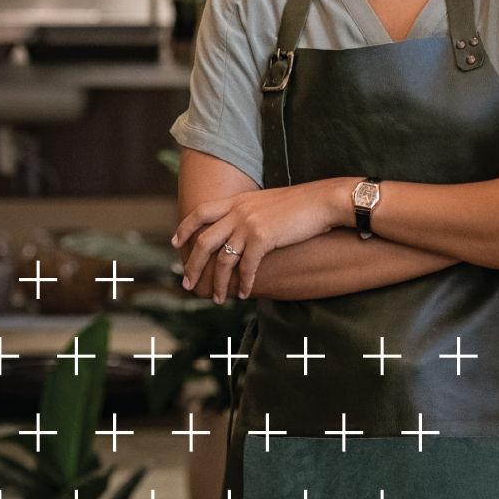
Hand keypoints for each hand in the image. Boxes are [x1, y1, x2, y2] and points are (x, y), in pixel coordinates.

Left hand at [174, 179, 347, 302]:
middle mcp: (238, 210)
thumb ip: (251, 213)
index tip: (175, 243)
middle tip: (187, 283)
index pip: (201, 211)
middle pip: (203, 241)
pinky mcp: (262, 237)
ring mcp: (248, 223)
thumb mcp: (269, 203)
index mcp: (238, 200)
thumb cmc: (303, 204)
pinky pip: (246, 267)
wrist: (324, 201)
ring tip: (217, 299)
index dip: (185, 228)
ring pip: (222, 259)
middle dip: (192, 265)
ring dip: (217, 283)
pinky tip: (245, 295)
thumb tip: (243, 229)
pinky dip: (243, 284)